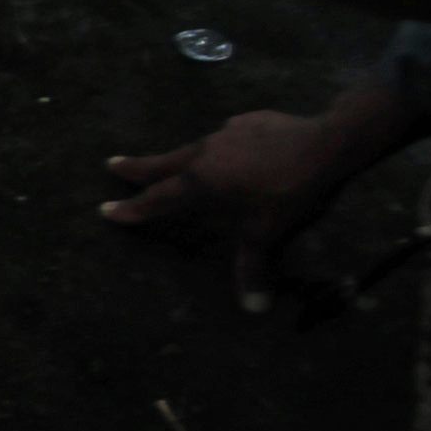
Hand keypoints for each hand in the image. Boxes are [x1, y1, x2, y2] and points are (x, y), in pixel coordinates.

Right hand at [100, 82, 413, 311]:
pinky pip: (224, 138)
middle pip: (161, 164)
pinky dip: (220, 148)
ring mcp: (224, 134)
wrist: (325, 143)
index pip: (157, 200)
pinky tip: (233, 151)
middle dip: (135, 168)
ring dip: (177, 158)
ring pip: (191, 148)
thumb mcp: (268, 233)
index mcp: (201, 184)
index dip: (132, 209)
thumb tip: (254, 309)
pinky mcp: (247, 122)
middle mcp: (204, 155)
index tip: (105, 210)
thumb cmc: (290, 192)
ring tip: (175, 162)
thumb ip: (254, 266)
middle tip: (112, 164)